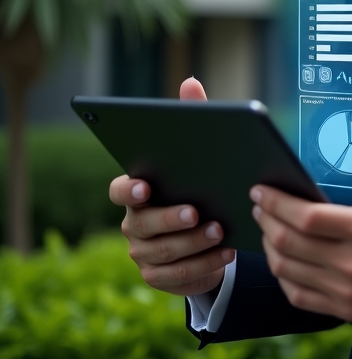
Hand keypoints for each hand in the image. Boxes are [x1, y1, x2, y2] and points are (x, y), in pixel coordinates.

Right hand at [109, 77, 235, 295]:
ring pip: (162, 252)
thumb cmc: (201, 184)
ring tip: (220, 230)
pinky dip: (203, 264)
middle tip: (196, 213)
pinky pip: (177, 276)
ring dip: (192, 243)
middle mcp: (134, 223)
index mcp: (138, 191)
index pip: (118, 190)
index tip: (145, 186)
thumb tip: (190, 82)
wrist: (209, 233)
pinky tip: (227, 252)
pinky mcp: (159, 277)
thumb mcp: (199, 153)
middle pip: (143, 224)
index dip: (128, 189)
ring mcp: (144, 253)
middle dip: (170, 219)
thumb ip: (193, 117)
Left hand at [251, 112, 351, 323]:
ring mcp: (349, 291)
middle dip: (267, 220)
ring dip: (270, 247)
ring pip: (289, 271)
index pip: (306, 217)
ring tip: (267, 227)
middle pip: (290, 243)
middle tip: (260, 204)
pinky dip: (284, 276)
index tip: (262, 190)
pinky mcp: (348, 309)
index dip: (277, 203)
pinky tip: (283, 259)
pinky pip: (300, 296)